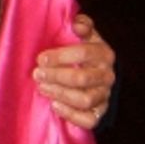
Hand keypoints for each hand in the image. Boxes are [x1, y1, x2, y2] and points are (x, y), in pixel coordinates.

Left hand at [34, 13, 114, 129]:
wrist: (94, 74)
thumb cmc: (83, 52)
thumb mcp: (84, 35)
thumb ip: (81, 25)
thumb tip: (76, 24)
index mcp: (104, 54)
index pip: (85, 53)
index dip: (61, 56)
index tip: (41, 58)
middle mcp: (107, 76)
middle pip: (82, 78)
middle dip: (56, 76)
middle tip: (37, 74)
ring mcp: (104, 96)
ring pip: (85, 99)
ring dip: (60, 94)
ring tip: (42, 88)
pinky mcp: (99, 112)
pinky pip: (88, 119)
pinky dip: (71, 114)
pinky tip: (54, 106)